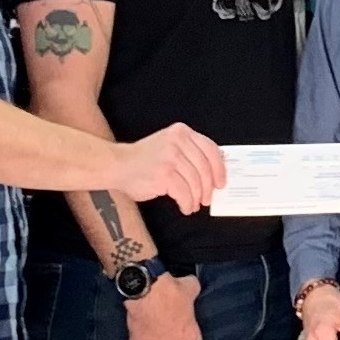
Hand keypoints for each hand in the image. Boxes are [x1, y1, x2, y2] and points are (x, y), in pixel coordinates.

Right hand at [112, 125, 227, 213]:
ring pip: (195, 183)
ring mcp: (170, 158)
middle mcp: (177, 142)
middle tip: (207, 199)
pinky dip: (187, 203)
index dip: (219, 169)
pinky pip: (184, 193)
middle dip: (208, 188)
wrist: (118, 165)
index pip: (210, 149)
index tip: (221, 182)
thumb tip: (213, 173)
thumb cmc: (143, 159)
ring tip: (193, 204)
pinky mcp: (164, 174)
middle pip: (204, 169)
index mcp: (181, 132)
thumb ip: (189, 153)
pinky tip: (185, 207)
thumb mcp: (169, 146)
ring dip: (196, 198)